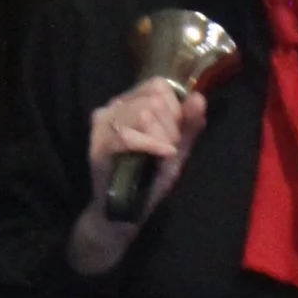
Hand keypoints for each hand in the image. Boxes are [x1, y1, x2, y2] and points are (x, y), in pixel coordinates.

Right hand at [70, 76, 207, 270]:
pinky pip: (128, 135)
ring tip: (161, 156)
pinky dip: (151, 146)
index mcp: (130, 102)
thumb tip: (199, 98)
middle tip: (167, 150)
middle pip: (154, 99)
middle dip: (171, 127)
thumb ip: (189, 124)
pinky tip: (161, 156)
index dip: (175, 109)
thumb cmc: (151, 178)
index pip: (158, 86)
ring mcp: (102, 125)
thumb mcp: (176, 149)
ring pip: (144, 113)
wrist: (127, 212)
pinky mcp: (98, 145)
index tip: (174, 135)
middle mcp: (113, 107)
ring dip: (162, 137)